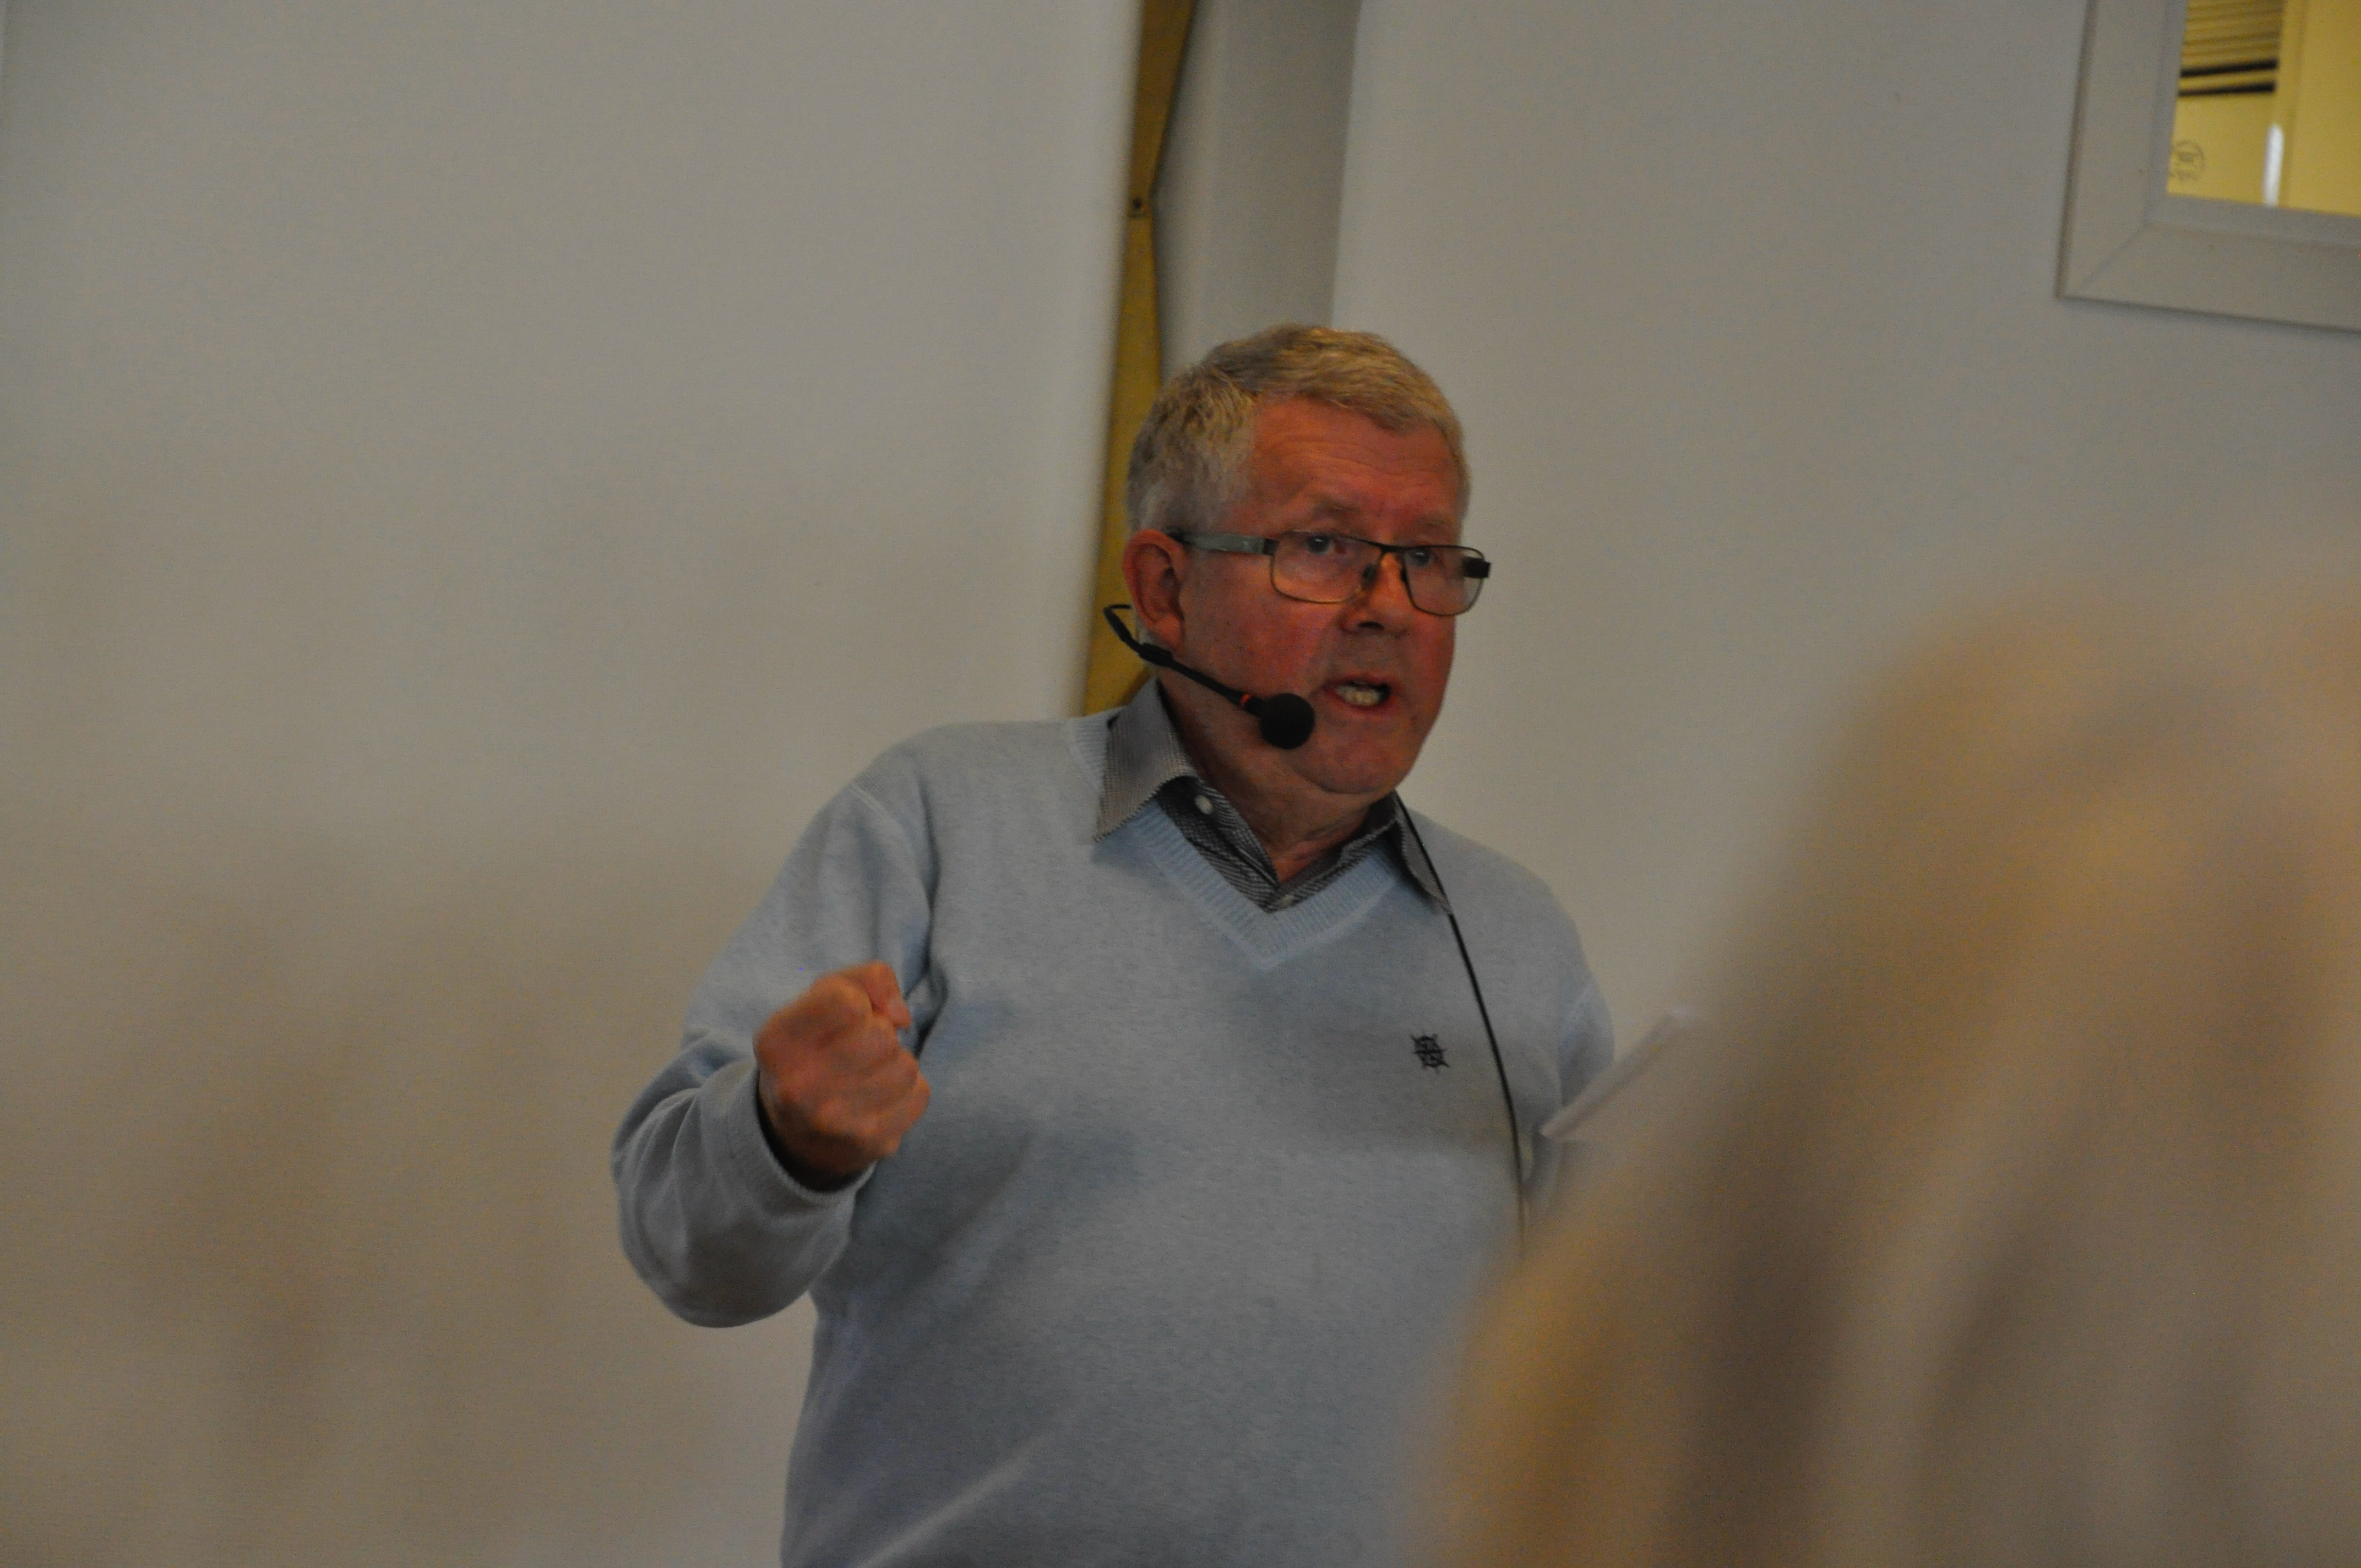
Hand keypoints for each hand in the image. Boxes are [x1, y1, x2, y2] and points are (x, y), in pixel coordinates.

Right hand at [753, 961, 928, 1185]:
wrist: (797, 1132)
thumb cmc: (817, 1046)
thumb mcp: (823, 998)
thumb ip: (868, 978)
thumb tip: (901, 1016)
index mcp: (776, 1043)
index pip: (846, 1000)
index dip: (858, 1001)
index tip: (846, 1018)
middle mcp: (797, 1088)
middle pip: (881, 1035)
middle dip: (878, 1034)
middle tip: (856, 1051)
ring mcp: (834, 1124)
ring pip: (905, 1065)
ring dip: (895, 1063)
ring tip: (867, 1074)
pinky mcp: (870, 1145)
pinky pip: (919, 1094)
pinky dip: (908, 1091)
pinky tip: (878, 1099)